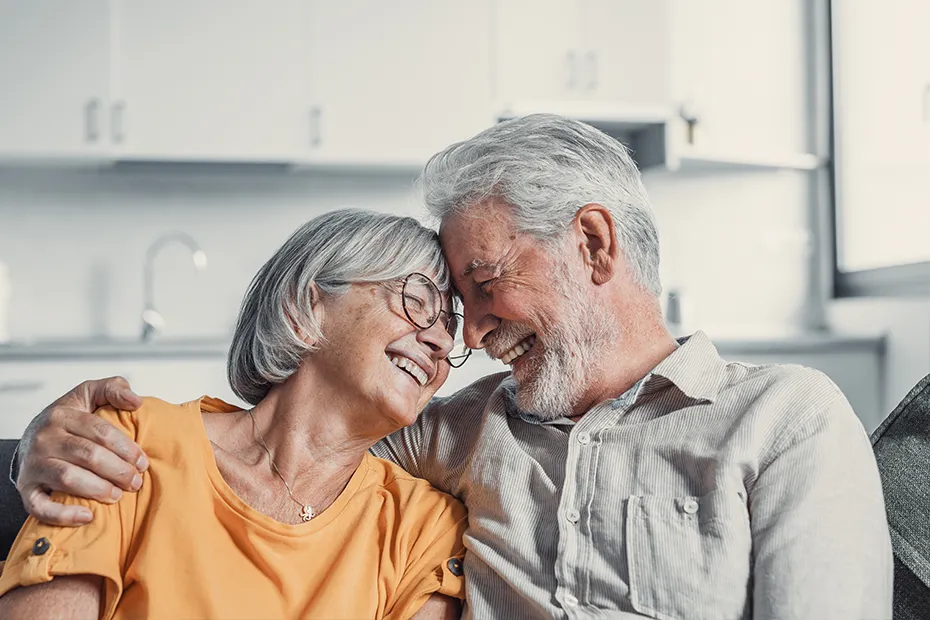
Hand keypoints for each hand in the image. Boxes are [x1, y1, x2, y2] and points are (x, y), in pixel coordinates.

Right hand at [17, 377, 146, 525]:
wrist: (31, 437)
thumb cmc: (69, 418)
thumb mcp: (89, 395)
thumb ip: (113, 389)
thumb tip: (136, 401)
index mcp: (62, 415)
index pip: (100, 431)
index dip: (125, 448)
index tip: (143, 462)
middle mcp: (45, 439)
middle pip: (87, 455)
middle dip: (117, 470)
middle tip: (136, 482)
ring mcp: (34, 464)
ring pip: (68, 478)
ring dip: (98, 489)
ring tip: (118, 495)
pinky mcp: (26, 488)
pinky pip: (40, 506)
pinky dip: (63, 514)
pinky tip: (87, 517)